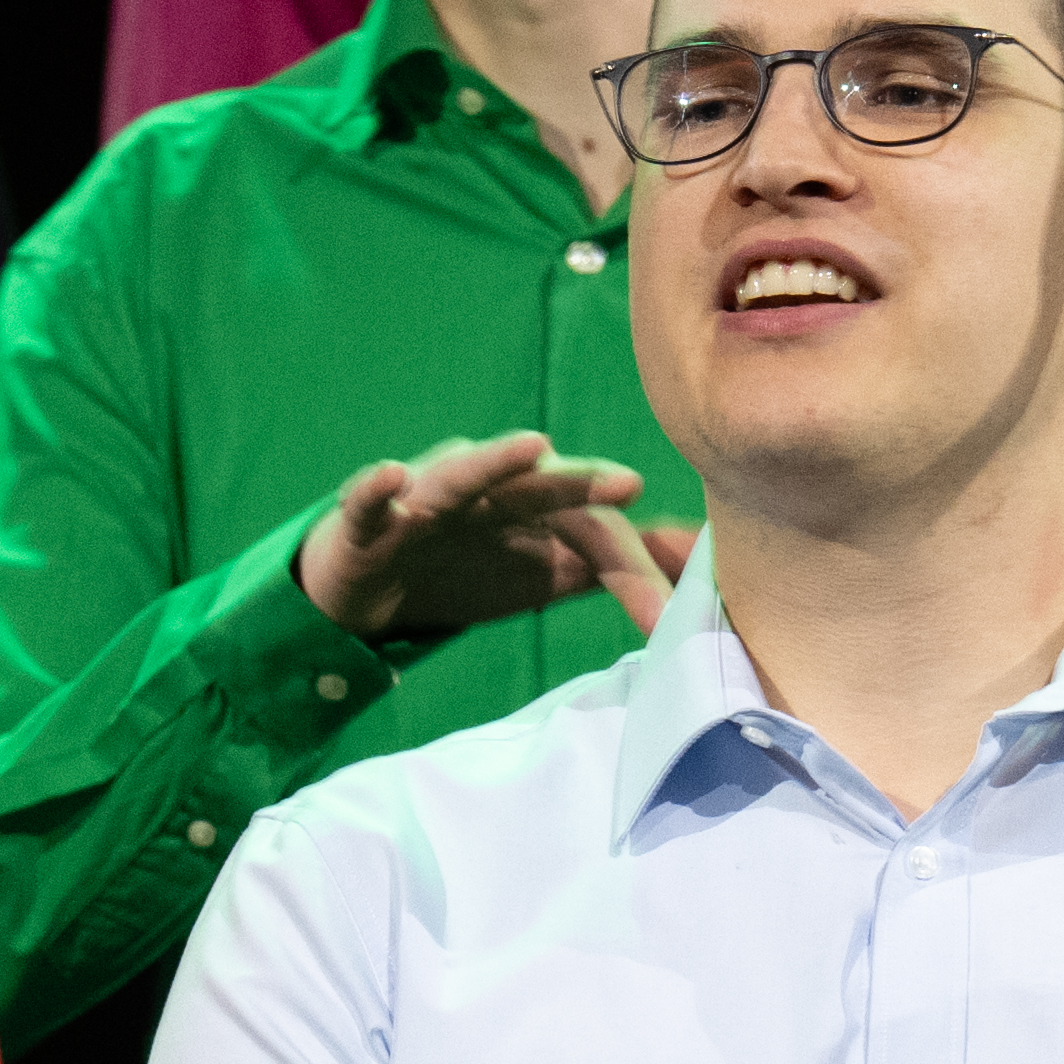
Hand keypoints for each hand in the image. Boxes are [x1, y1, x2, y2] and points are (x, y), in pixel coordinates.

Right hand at [293, 431, 672, 648]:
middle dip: (581, 483)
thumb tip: (697, 563)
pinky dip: (377, 487)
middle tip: (629, 482)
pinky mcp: (367, 520)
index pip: (591, 526)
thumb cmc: (467, 567)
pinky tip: (393, 477)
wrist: (367, 589)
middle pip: (538, 485)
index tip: (665, 616)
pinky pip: (369, 499)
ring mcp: (426, 498)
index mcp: (531, 503)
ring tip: (533, 446)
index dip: (630, 568)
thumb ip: (615, 564)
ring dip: (495, 461)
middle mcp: (485, 488)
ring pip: (463, 475)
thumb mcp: (547, 574)